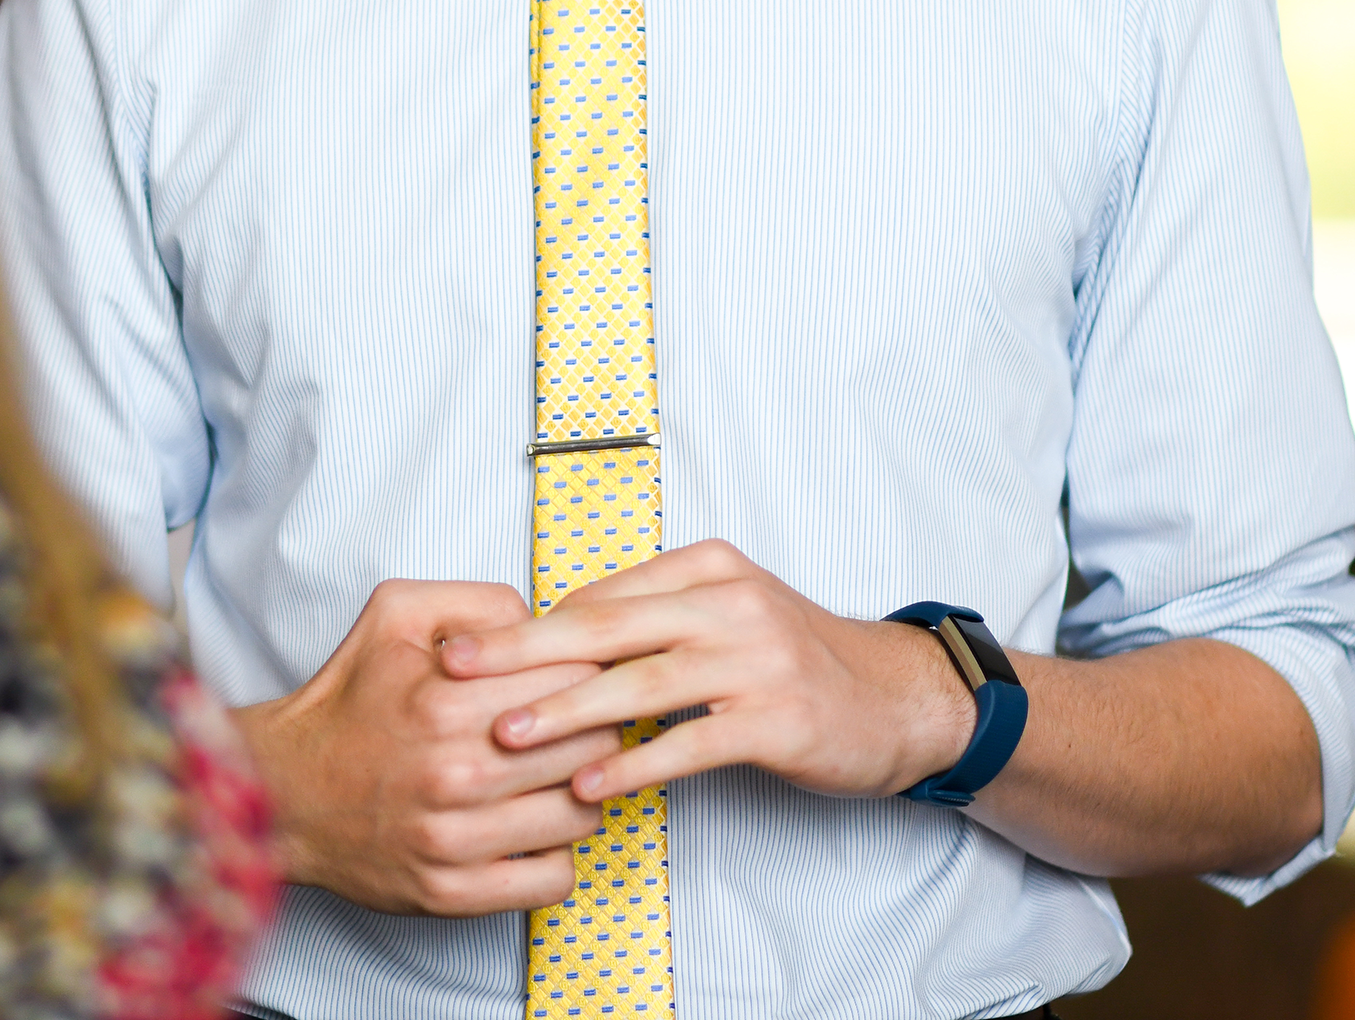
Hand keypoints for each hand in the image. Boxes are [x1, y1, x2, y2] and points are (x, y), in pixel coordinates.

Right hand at [229, 580, 608, 916]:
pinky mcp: (450, 893)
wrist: (280, 790)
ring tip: (555, 778)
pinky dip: (558, 855)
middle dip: (592, 729)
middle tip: (573, 727)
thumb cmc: (347, 701)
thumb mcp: (396, 613)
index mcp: (445, 699)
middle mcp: (452, 773)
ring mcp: (452, 841)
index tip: (577, 680)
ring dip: (579, 793)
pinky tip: (534, 830)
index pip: (574, 680)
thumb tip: (544, 625)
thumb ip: (478, 603)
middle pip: (589, 746)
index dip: (586, 673)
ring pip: (580, 813)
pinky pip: (553, 879)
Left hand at [438, 540, 978, 806]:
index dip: (527, 623)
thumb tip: (555, 631)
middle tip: (458, 673)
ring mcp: (757, 658)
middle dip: (523, 651)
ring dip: (566, 711)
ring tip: (508, 736)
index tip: (466, 646)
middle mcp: (728, 602)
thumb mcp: (725, 612)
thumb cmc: (795, 660)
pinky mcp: (778, 717)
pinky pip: (691, 743)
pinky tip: (591, 785)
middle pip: (606, 625)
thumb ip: (651, 615)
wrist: (896, 698)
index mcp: (706, 568)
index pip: (600, 595)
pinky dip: (636, 764)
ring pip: (641, 683)